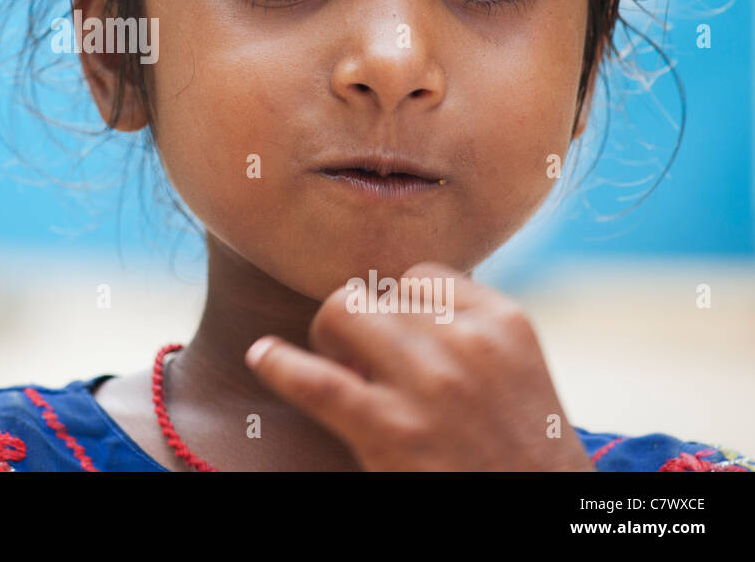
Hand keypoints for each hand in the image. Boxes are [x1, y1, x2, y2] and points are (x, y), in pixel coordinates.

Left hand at [245, 261, 593, 470]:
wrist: (545, 529)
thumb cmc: (520, 455)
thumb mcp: (515, 375)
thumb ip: (466, 333)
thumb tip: (388, 305)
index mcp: (505, 323)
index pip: (422, 276)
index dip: (400, 307)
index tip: (399, 341)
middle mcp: (469, 343)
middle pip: (377, 292)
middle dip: (360, 321)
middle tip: (360, 361)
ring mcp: (429, 384)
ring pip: (342, 312)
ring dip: (329, 338)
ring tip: (339, 371)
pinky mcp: (391, 430)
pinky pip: (315, 379)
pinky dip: (280, 365)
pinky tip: (263, 357)